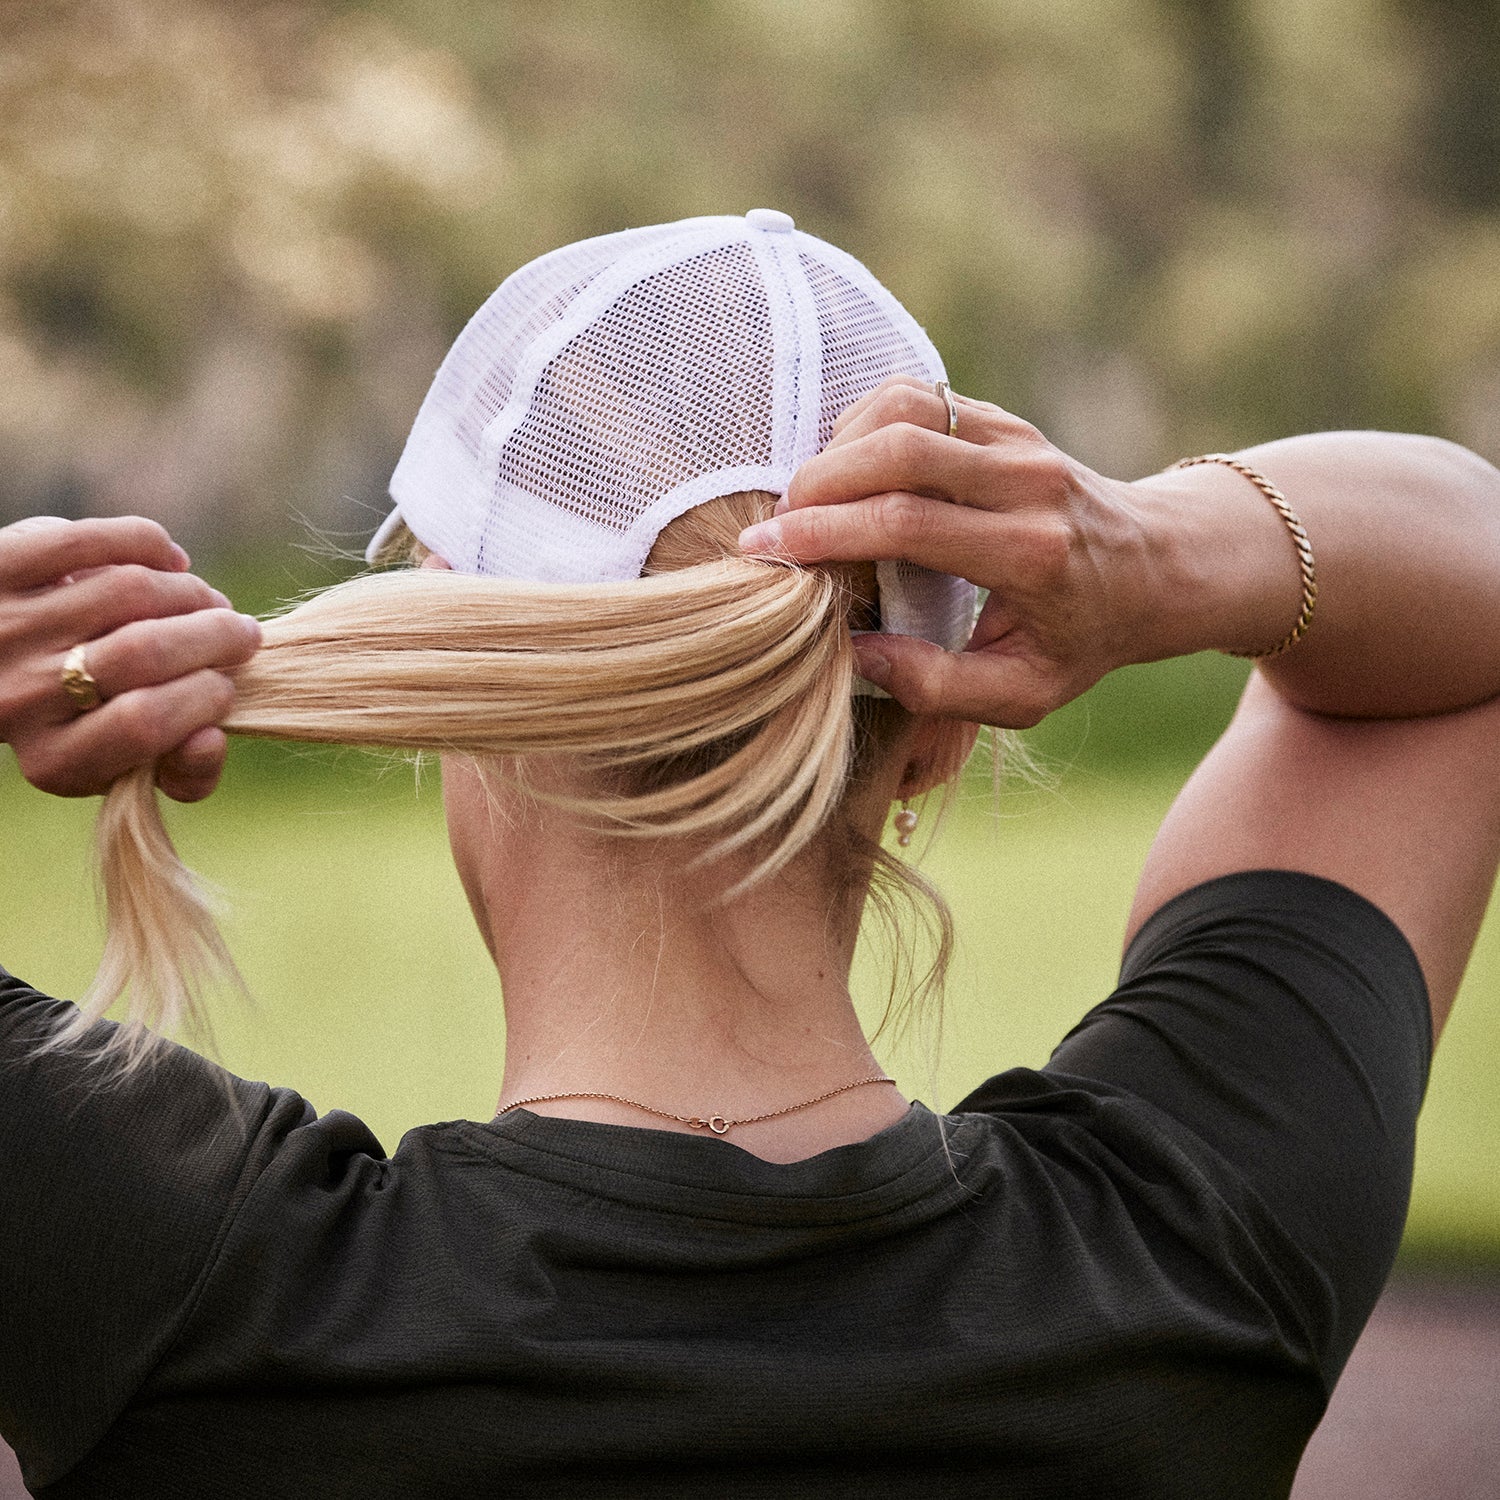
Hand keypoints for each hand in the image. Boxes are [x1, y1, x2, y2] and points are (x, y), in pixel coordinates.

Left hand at [0, 516, 261, 800]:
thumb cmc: (88, 721)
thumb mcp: (125, 764)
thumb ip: (181, 770)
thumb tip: (213, 738)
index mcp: (54, 759)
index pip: (147, 723)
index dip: (207, 698)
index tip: (227, 686)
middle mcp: (18, 696)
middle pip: (146, 651)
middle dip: (218, 637)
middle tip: (244, 635)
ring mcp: (4, 627)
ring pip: (130, 590)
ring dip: (193, 593)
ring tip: (210, 604)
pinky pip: (92, 540)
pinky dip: (150, 544)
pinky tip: (170, 563)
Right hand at [738, 377, 1160, 726]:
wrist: (1154, 568)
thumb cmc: (1079, 639)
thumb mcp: (1024, 693)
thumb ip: (937, 686)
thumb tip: (852, 653)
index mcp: (1030, 553)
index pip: (905, 523)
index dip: (823, 533)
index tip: (766, 550)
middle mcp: (1027, 482)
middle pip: (897, 451)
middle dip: (818, 483)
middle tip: (776, 525)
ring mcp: (1018, 439)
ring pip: (903, 409)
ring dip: (839, 447)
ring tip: (812, 500)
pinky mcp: (1004, 418)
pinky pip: (916, 398)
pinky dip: (864, 425)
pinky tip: (849, 472)